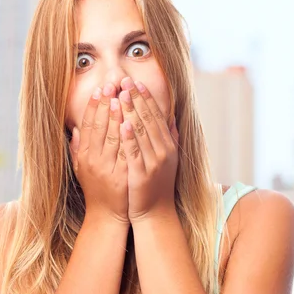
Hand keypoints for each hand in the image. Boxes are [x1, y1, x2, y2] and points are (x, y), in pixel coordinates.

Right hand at [69, 83, 128, 223]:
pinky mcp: (122, 175)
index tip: (99, 89)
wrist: (108, 215)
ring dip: (117, 115)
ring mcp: (107, 168)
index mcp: (84, 155)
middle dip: (106, 104)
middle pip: (100, 127)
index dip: (93, 106)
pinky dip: (128, 136)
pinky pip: (126, 152)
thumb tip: (75, 128)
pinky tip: (131, 122)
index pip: (88, 125)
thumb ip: (78, 148)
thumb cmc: (97, 189)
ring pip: (112, 136)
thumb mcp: (82, 168)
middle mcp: (93, 160)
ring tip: (121, 96)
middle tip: (111, 85)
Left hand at [119, 77, 178, 222]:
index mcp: (169, 145)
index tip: (137, 83)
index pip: (157, 116)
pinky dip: (129, 137)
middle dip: (137, 99)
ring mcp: (154, 162)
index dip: (147, 99)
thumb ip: (171, 137)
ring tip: (121, 94)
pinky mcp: (142, 174)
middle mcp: (164, 151)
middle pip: (149, 119)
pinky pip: (135, 151)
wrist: (155, 212)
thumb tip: (172, 117)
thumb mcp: (168, 159)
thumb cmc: (158, 185)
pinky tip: (122, 123)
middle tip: (125, 81)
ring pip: (141, 132)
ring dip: (131, 111)